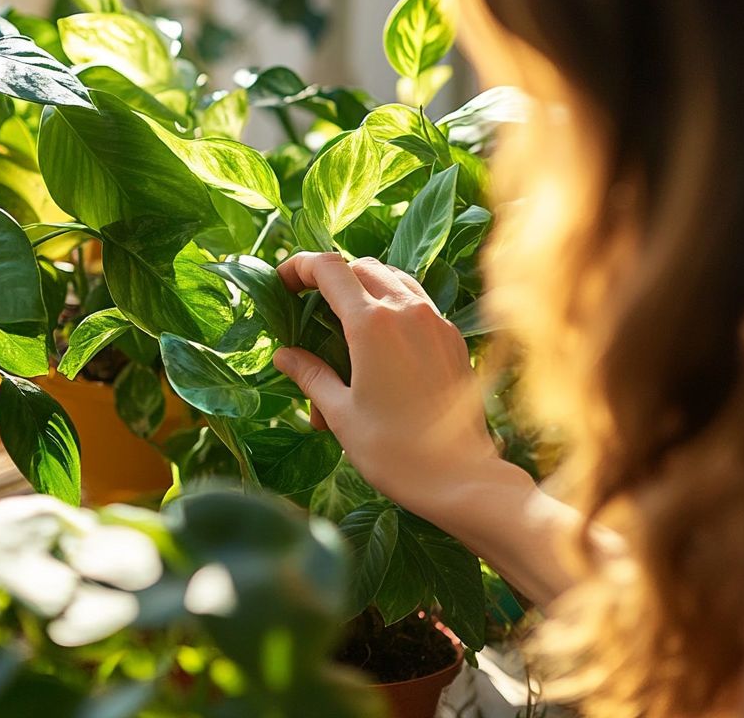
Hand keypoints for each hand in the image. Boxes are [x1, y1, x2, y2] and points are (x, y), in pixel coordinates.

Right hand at [274, 253, 499, 521]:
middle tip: (308, 303)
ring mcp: (435, 322)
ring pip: (394, 279)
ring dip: (363, 286)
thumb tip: (285, 355)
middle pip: (361, 267)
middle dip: (330, 277)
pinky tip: (380, 340)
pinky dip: (392, 305)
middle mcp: (407, 311)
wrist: (461, 478)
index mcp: (372, 324)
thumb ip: (311, 375)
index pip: (329, 268)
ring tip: (343, 318)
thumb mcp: (340, 413)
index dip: (300, 266)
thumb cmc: (393, 450)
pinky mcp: (453, 339)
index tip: (282, 282)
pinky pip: (417, 302)